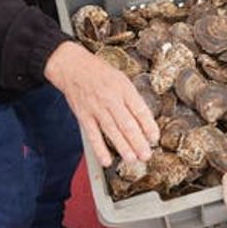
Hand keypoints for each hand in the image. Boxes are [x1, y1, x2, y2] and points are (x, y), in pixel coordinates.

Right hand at [43, 41, 158, 166]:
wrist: (72, 67)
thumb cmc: (99, 72)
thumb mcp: (121, 78)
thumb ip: (131, 97)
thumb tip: (143, 118)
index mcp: (123, 88)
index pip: (139, 109)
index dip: (148, 125)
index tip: (155, 137)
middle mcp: (111, 99)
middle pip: (127, 124)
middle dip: (138, 142)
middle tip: (146, 155)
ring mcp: (96, 108)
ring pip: (112, 131)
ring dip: (123, 147)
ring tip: (132, 159)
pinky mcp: (83, 116)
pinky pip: (93, 135)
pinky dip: (99, 149)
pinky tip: (106, 160)